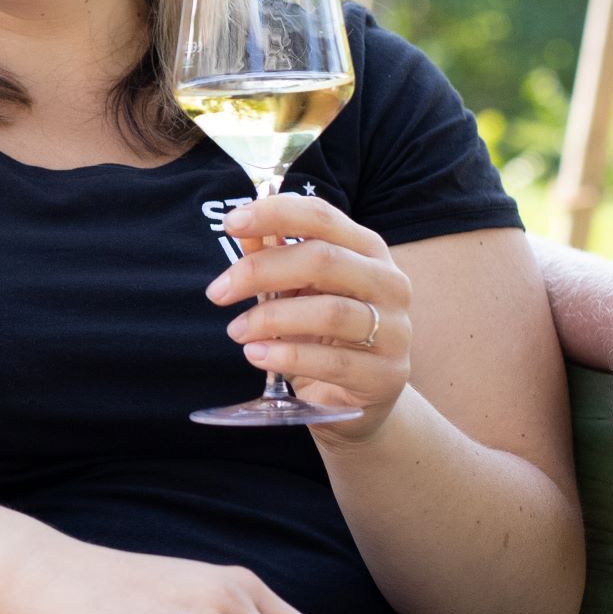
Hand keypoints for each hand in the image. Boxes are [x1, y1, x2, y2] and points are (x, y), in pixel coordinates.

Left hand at [207, 192, 414, 441]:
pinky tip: (256, 355)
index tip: (230, 223)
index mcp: (367, 250)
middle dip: (261, 271)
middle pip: (323, 260)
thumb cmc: (323, 336)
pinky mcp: (386, 374)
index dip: (275, 214)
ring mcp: (394, 329)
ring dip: (271, 319)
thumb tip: (241, 230)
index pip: (322, 216)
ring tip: (236, 330)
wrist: (355, 399)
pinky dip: (287, 356)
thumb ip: (272, 259)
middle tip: (218, 292)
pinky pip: (333, 362)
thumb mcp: (297, 292)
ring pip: (330, 312)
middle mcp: (388, 282)